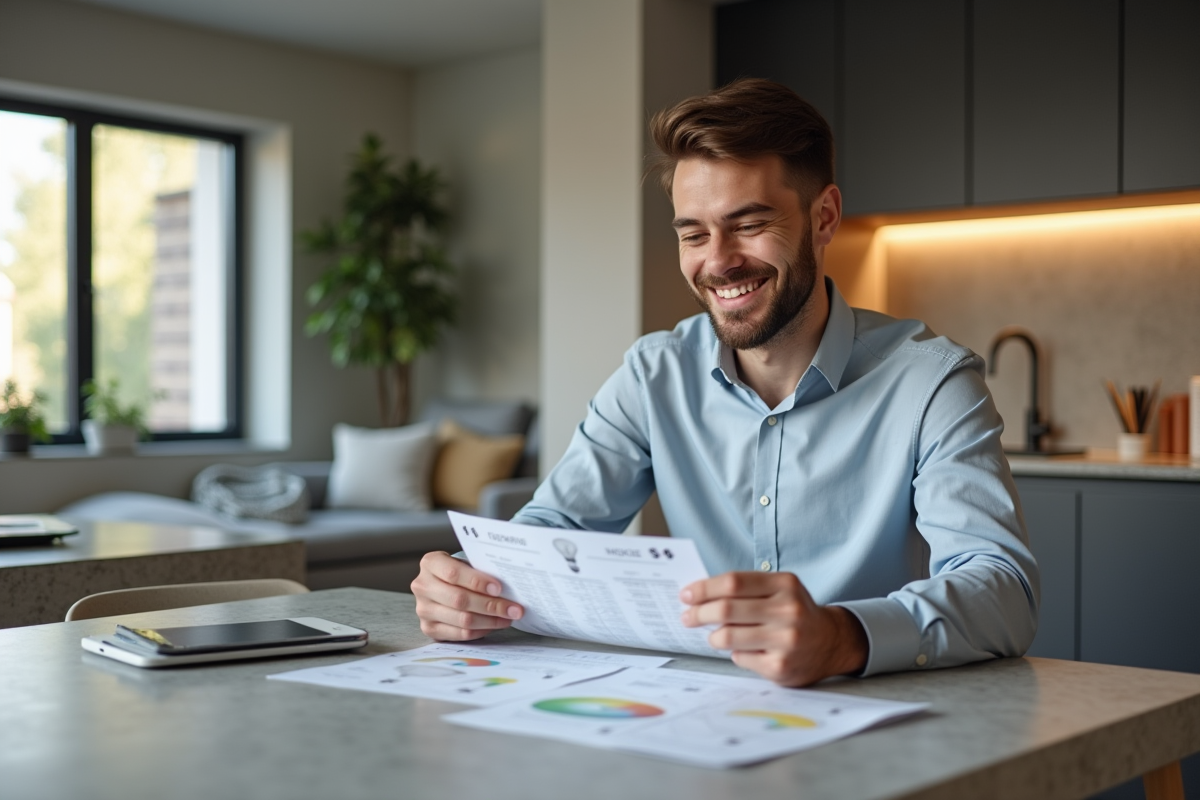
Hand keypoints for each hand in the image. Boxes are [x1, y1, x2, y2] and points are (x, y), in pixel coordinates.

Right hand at [411, 551, 523, 640]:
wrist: (441, 585)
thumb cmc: (460, 572)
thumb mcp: (465, 563)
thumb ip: (480, 570)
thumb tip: (510, 586)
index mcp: (430, 563)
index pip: (454, 574)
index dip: (478, 582)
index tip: (499, 588)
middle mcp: (422, 586)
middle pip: (459, 600)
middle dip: (491, 605)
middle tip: (514, 609)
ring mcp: (423, 609)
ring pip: (462, 619)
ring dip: (490, 621)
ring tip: (508, 618)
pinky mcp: (429, 628)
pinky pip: (460, 634)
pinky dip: (481, 631)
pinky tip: (494, 625)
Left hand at [680, 571, 867, 686]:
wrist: (831, 643)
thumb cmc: (795, 612)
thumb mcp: (779, 590)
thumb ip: (746, 589)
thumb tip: (698, 595)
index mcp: (785, 584)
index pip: (733, 583)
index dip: (704, 588)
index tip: (686, 594)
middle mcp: (789, 611)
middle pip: (726, 609)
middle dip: (698, 613)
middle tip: (687, 617)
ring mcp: (786, 641)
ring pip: (727, 637)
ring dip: (713, 637)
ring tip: (715, 636)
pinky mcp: (780, 667)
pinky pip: (739, 658)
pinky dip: (735, 653)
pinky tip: (745, 650)